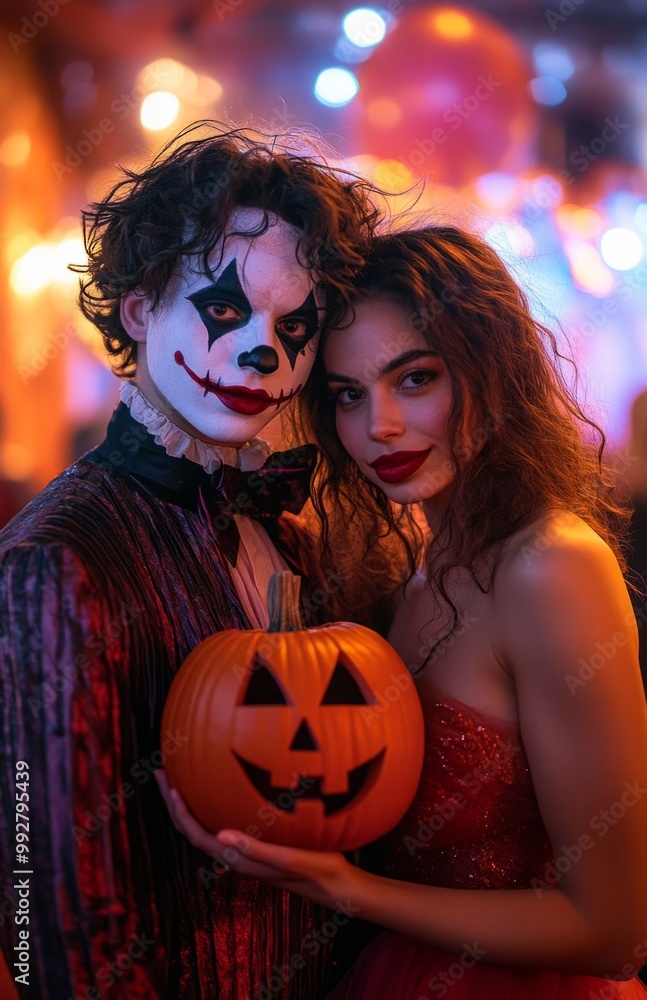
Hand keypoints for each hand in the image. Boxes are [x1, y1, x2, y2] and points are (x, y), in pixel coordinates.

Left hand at [154, 769, 362, 911]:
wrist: (335, 883)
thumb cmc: (314, 869)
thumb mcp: (285, 858)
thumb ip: (253, 850)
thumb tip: (219, 835)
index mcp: (237, 859)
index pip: (197, 835)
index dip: (180, 813)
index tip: (170, 786)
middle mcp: (235, 854)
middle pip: (194, 828)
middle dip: (175, 803)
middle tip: (162, 772)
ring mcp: (245, 848)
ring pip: (207, 824)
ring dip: (190, 802)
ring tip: (182, 774)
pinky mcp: (258, 842)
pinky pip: (226, 819)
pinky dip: (215, 802)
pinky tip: (224, 784)